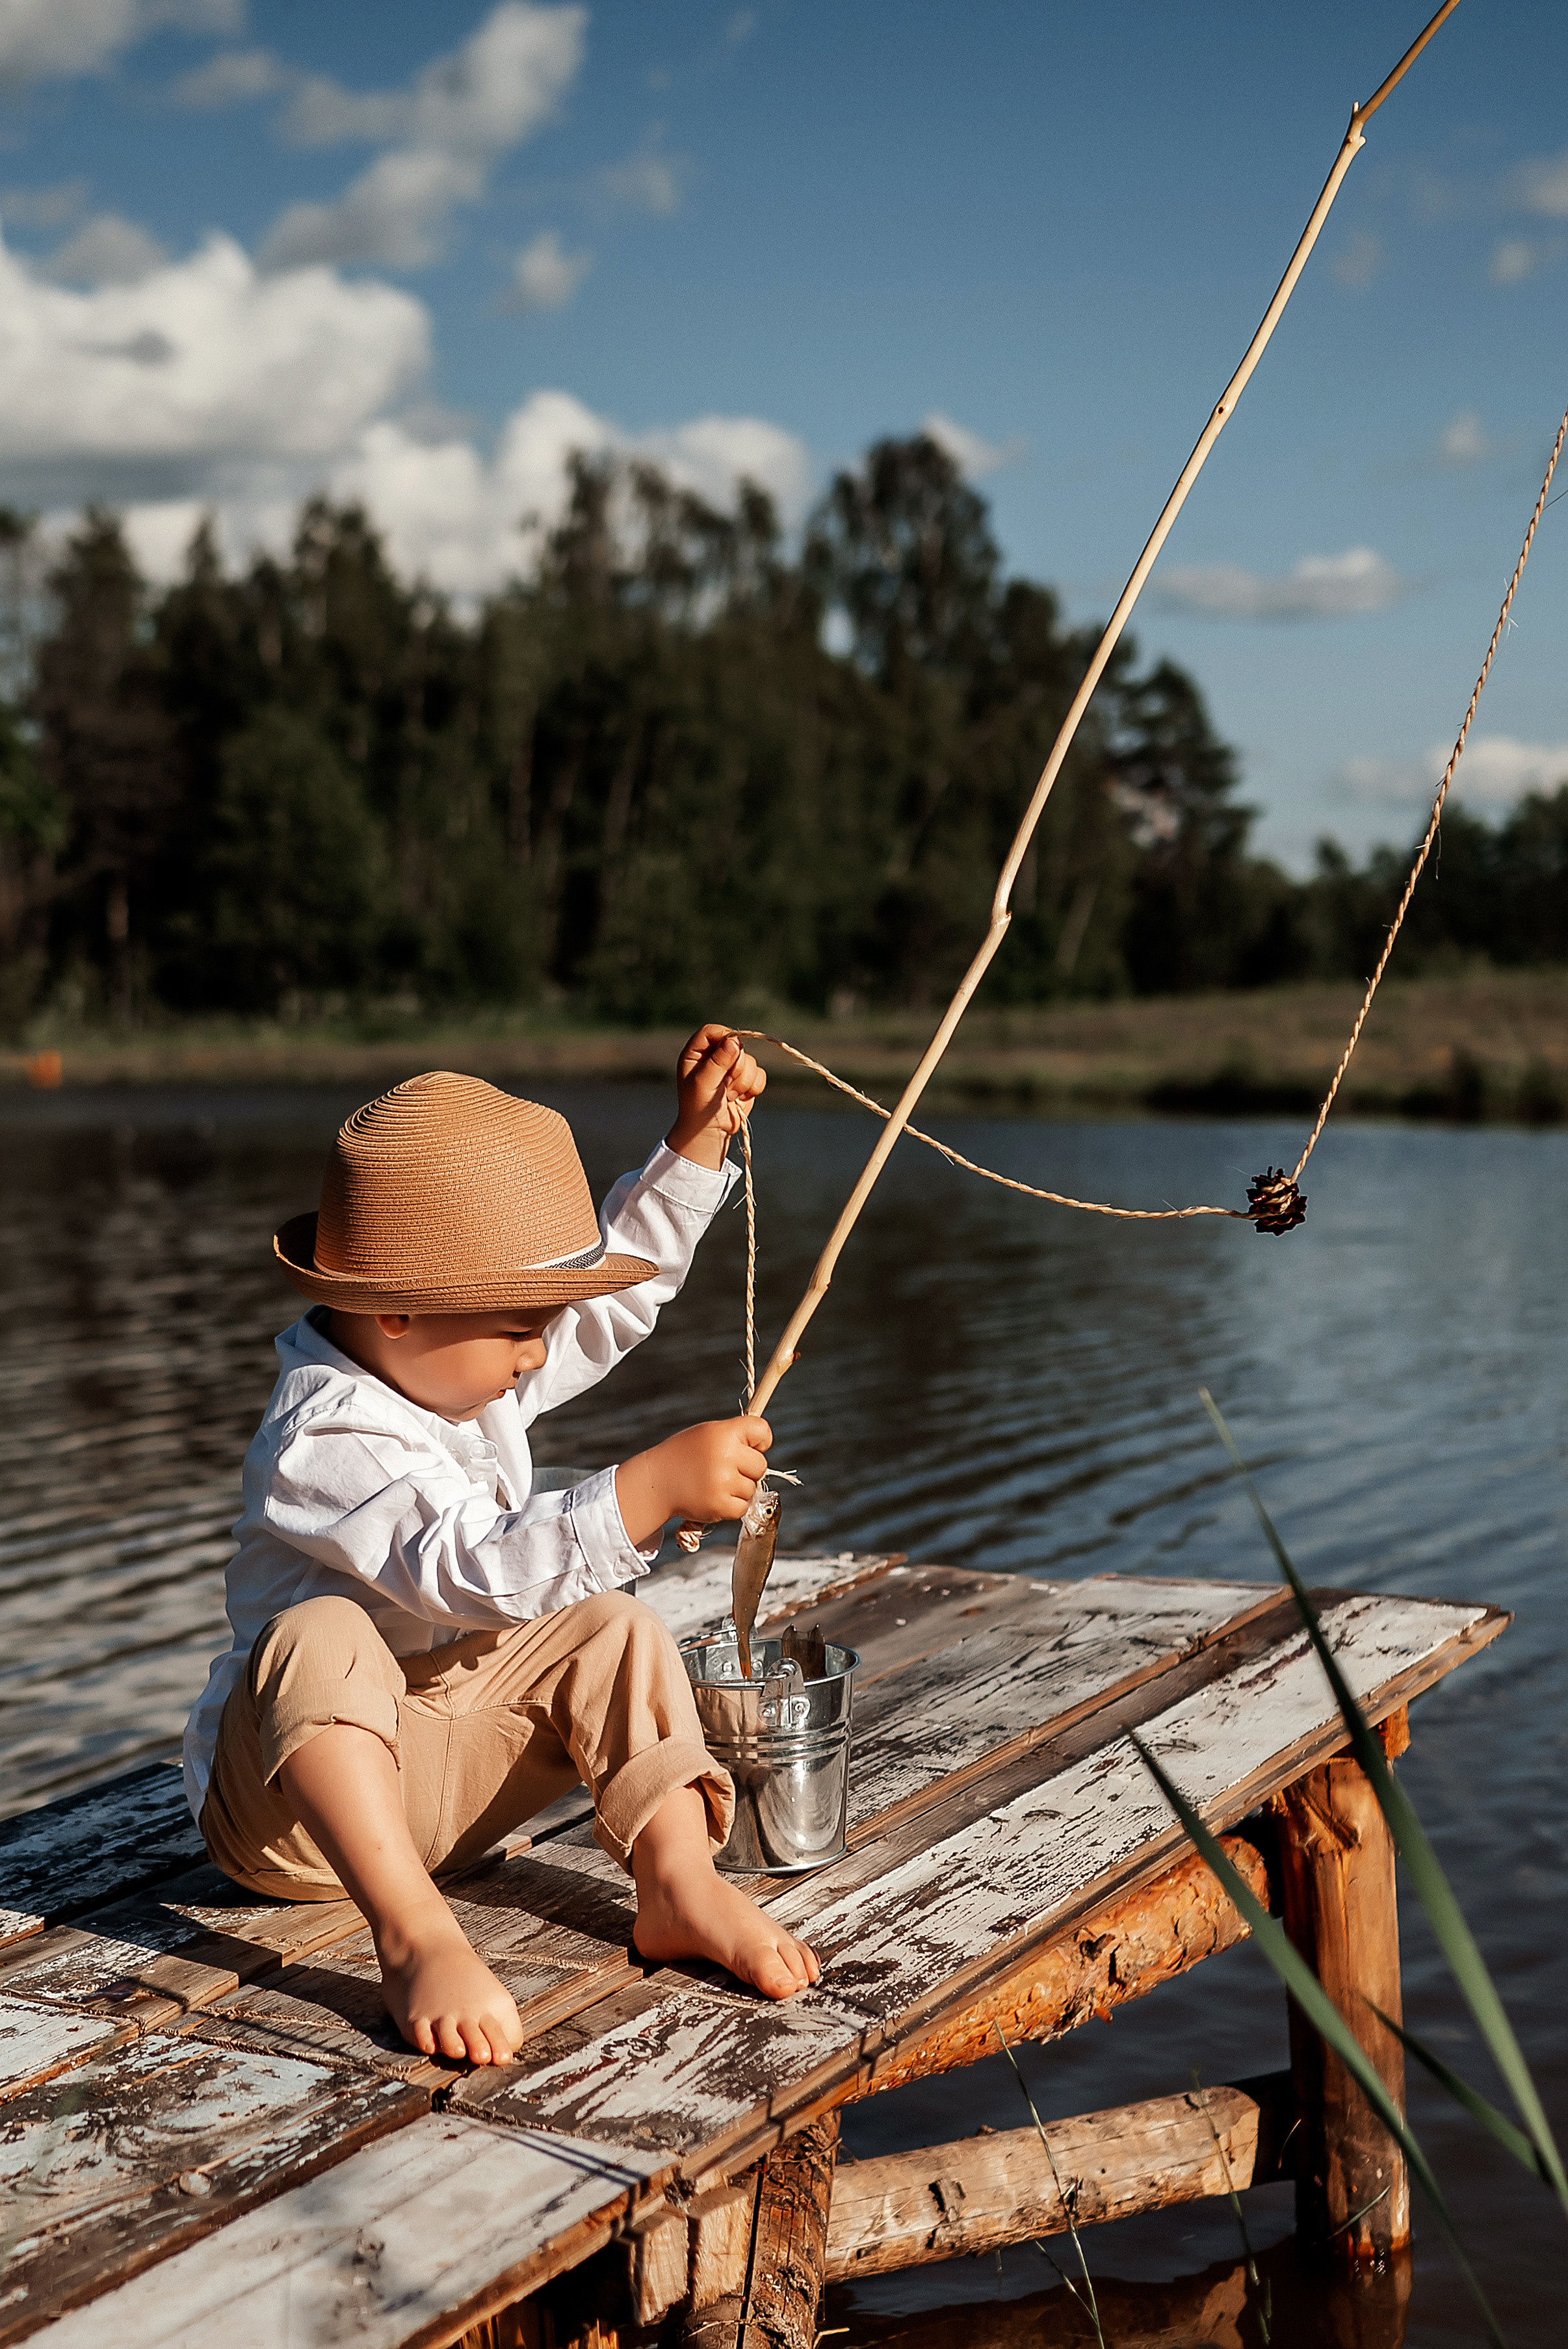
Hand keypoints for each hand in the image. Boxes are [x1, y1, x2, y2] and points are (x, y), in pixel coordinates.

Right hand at [615, 1417, 770, 1547]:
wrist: (657, 1482)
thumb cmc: (685, 1455)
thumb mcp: (707, 1433)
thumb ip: (735, 1435)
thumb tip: (765, 1441)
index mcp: (723, 1433)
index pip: (762, 1430)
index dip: (760, 1440)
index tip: (751, 1446)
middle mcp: (725, 1455)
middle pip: (761, 1465)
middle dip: (748, 1469)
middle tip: (725, 1469)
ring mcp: (723, 1482)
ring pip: (752, 1488)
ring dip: (738, 1489)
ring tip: (714, 1483)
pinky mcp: (720, 1505)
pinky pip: (743, 1507)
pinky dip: (732, 1506)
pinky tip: (714, 1496)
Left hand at [666, 1025, 765, 1170]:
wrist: (709, 1132)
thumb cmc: (699, 1108)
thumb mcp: (703, 1083)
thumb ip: (718, 1061)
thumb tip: (734, 1041)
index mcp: (696, 1054)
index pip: (712, 1031)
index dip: (724, 1037)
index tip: (731, 1050)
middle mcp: (714, 1057)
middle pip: (736, 1045)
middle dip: (736, 1067)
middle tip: (725, 1084)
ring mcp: (731, 1068)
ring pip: (751, 1061)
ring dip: (743, 1082)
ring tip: (728, 1095)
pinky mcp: (746, 1081)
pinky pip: (760, 1075)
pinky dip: (753, 1088)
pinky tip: (739, 1098)